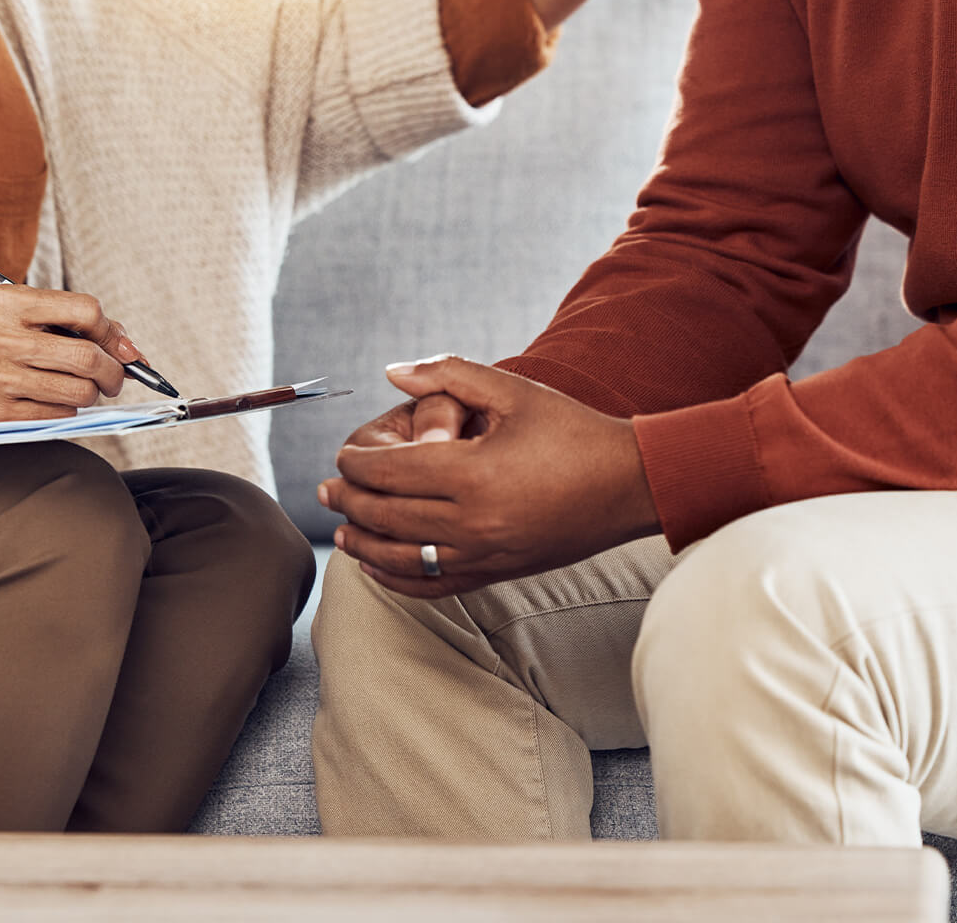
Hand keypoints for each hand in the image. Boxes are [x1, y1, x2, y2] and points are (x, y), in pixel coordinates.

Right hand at [0, 285, 139, 432]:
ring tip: (81, 389)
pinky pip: (56, 414)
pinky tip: (52, 402)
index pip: (85, 310)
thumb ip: (58, 318)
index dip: (111, 332)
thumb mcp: (4, 314)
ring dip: (91, 394)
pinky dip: (65, 410)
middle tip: (115, 377)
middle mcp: (1, 337)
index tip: (119, 346)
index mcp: (6, 302)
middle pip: (87, 356)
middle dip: (114, 371)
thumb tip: (121, 341)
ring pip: (78, 391)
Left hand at [319, 355, 660, 597]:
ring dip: (363, 546)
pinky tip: (378, 568)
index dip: (357, 463)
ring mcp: (485, 553)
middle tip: (325, 490)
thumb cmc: (573, 430)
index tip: (341, 455)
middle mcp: (474, 520)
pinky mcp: (498, 572)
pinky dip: (398, 579)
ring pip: (403, 558)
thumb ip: (448, 375)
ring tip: (341, 532)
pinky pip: (434, 585)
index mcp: (474, 473)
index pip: (391, 472)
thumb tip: (391, 371)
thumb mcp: (513, 391)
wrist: (631, 484)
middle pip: (387, 517)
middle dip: (349, 502)